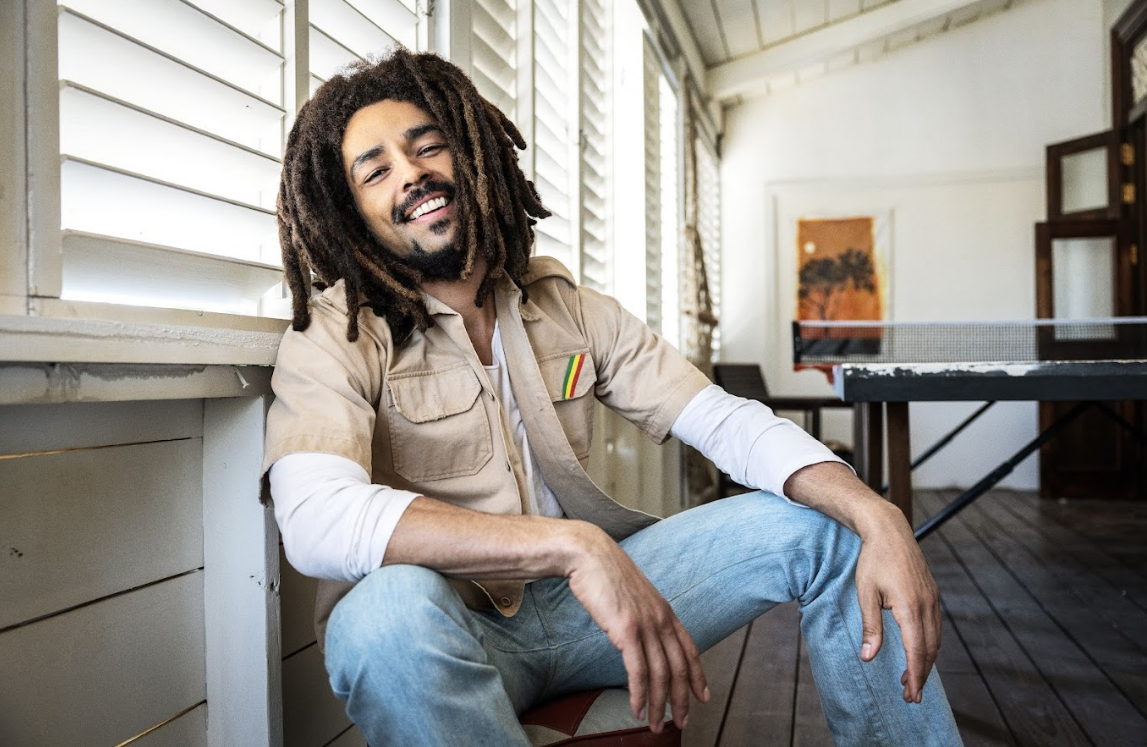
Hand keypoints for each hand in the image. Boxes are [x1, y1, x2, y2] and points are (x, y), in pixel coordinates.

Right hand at [564, 523, 709, 731]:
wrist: (589, 553)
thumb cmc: (604, 573)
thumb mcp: (633, 595)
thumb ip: (641, 615)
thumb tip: (638, 634)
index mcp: (665, 610)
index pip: (690, 649)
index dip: (699, 676)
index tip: (704, 696)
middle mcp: (661, 619)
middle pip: (680, 668)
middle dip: (682, 700)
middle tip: (681, 723)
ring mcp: (646, 625)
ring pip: (661, 675)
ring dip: (659, 705)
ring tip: (655, 725)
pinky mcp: (626, 630)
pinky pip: (638, 671)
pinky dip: (639, 695)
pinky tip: (636, 708)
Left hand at [854, 505, 941, 702]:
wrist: (889, 530)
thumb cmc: (873, 560)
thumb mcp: (865, 594)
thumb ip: (870, 627)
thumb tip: (869, 657)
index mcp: (909, 606)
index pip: (917, 651)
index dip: (915, 675)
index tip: (912, 694)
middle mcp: (926, 605)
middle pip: (929, 650)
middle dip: (921, 675)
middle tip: (910, 696)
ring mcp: (932, 599)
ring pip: (935, 639)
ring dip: (926, 661)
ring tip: (912, 679)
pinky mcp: (932, 594)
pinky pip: (935, 626)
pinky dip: (929, 644)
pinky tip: (918, 652)